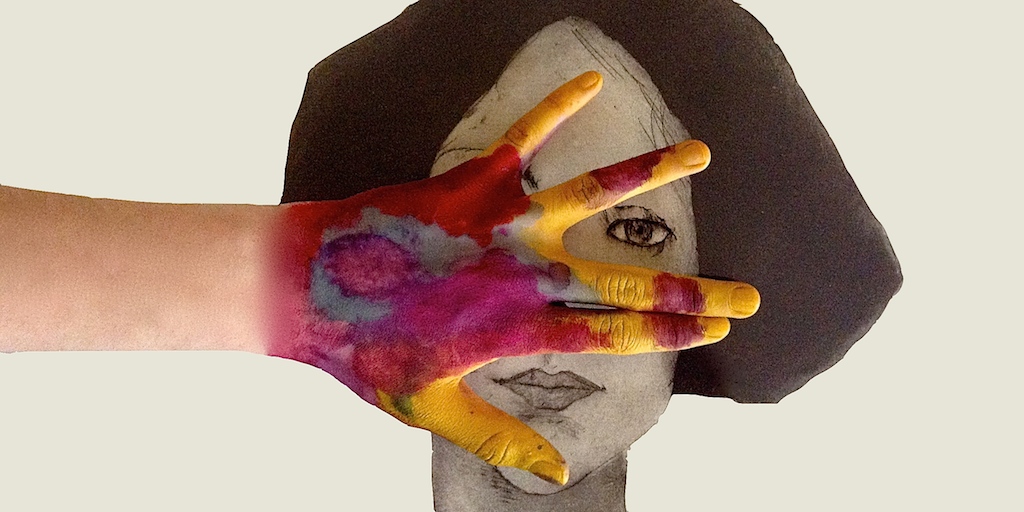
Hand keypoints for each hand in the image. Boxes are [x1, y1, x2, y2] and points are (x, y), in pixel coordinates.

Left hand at [267, 71, 759, 483]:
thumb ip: (499, 437)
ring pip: (587, 196)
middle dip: (691, 292)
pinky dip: (554, 108)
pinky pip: (520, 139)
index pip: (612, 336)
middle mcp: (519, 272)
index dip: (672, 335)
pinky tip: (588, 81)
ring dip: (648, 174)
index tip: (719, 331)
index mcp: (516, 327)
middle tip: (749, 296)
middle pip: (623, 283)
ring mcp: (496, 222)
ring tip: (701, 153)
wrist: (304, 288)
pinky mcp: (468, 184)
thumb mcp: (433, 410)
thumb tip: (556, 473)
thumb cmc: (366, 353)